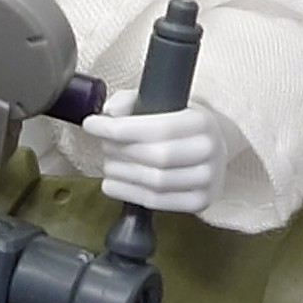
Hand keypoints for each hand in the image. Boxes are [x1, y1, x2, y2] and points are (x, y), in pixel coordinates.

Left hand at [81, 89, 240, 212]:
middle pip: (156, 156)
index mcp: (201, 121)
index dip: (119, 129)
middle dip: (120, 151)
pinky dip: (127, 193)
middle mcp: (209, 150)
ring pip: (155, 182)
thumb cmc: (178, 125)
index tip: (92, 124)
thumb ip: (130, 101)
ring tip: (109, 164)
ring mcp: (208, 179)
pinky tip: (112, 183)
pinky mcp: (200, 201)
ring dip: (121, 174)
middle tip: (104, 146)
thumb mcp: (160, 103)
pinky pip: (157, 202)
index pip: (157, 128)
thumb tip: (109, 113)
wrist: (211, 150)